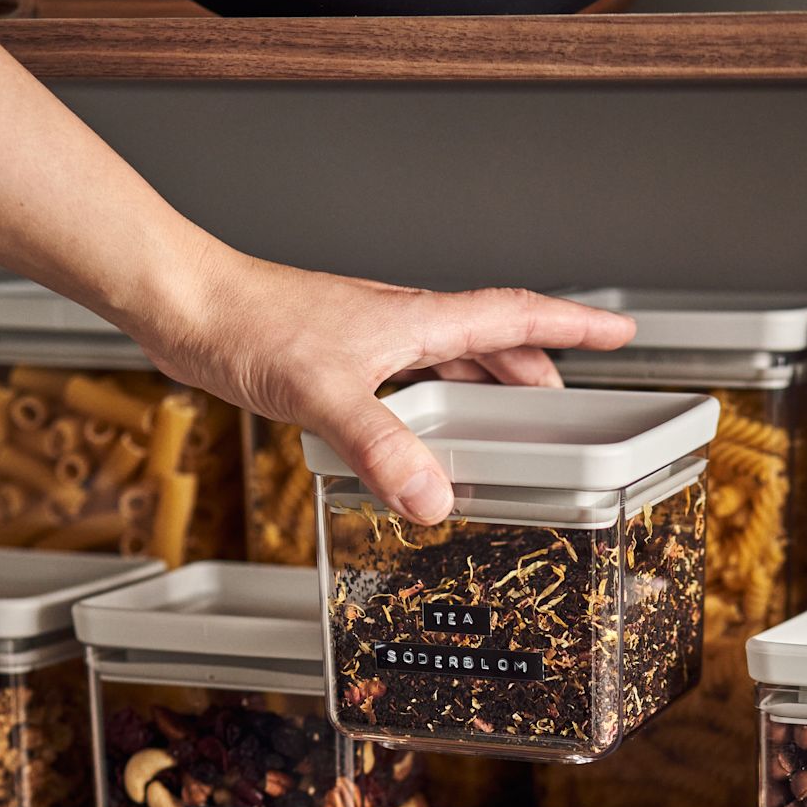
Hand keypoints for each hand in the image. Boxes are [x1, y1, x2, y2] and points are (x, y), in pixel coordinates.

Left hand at [132, 251, 635, 524]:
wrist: (185, 305)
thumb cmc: (249, 327)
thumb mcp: (325, 395)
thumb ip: (383, 448)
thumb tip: (433, 500)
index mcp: (417, 322)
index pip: (516, 318)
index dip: (573, 327)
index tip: (621, 333)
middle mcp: (402, 327)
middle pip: (492, 346)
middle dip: (537, 377)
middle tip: (567, 413)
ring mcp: (370, 343)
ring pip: (450, 366)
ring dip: (484, 395)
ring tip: (503, 435)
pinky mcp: (337, 362)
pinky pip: (408, 386)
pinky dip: (429, 411)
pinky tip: (413, 440)